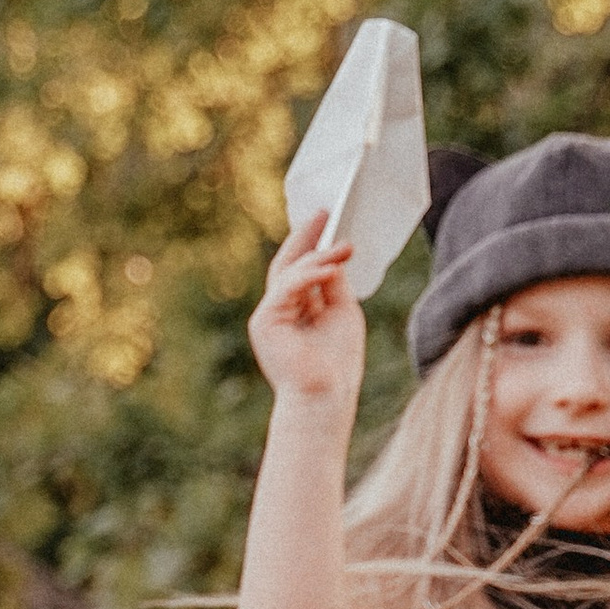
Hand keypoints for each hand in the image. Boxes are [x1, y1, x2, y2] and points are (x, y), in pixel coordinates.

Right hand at [248, 211, 366, 411]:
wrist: (325, 395)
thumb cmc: (336, 364)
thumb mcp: (342, 313)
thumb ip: (334, 285)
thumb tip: (332, 257)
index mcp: (294, 312)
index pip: (298, 271)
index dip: (311, 244)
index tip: (327, 219)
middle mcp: (277, 312)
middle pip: (287, 265)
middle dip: (305, 237)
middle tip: (324, 212)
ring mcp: (268, 316)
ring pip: (289, 273)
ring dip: (318, 257)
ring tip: (345, 248)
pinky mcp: (265, 321)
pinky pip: (287, 287)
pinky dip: (309, 275)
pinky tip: (333, 267)